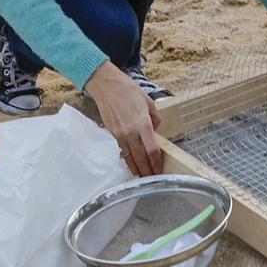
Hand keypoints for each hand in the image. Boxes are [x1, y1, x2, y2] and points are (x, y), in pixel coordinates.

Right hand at [85, 62, 163, 176]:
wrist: (106, 86)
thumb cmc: (128, 90)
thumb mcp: (148, 102)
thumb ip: (155, 118)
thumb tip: (156, 130)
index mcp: (143, 123)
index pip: (152, 149)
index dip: (157, 162)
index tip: (160, 169)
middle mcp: (131, 132)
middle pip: (141, 157)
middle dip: (148, 170)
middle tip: (153, 179)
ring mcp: (120, 134)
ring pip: (130, 157)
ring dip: (137, 168)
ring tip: (143, 177)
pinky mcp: (112, 134)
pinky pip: (122, 150)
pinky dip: (127, 159)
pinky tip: (131, 164)